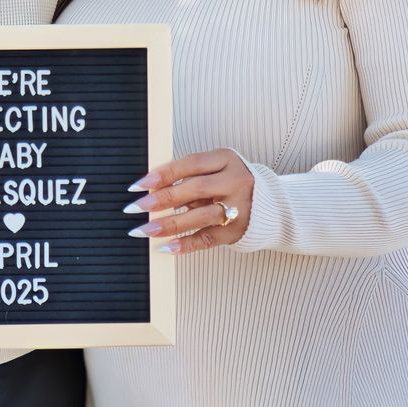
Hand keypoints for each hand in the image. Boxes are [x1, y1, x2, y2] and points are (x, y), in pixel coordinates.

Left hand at [126, 149, 253, 254]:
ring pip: (200, 216)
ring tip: (145, 229)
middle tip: (137, 207)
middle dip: (162, 198)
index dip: (163, 174)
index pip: (190, 164)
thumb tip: (151, 187)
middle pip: (195, 189)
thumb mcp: (216, 169)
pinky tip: (166, 247)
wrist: (270, 205)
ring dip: (169, 224)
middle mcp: (235, 181)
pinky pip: (207, 238)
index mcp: (226, 159)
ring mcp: (238, 207)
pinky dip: (186, 244)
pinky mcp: (236, 231)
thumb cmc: (232, 183)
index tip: (139, 185)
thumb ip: (190, 175)